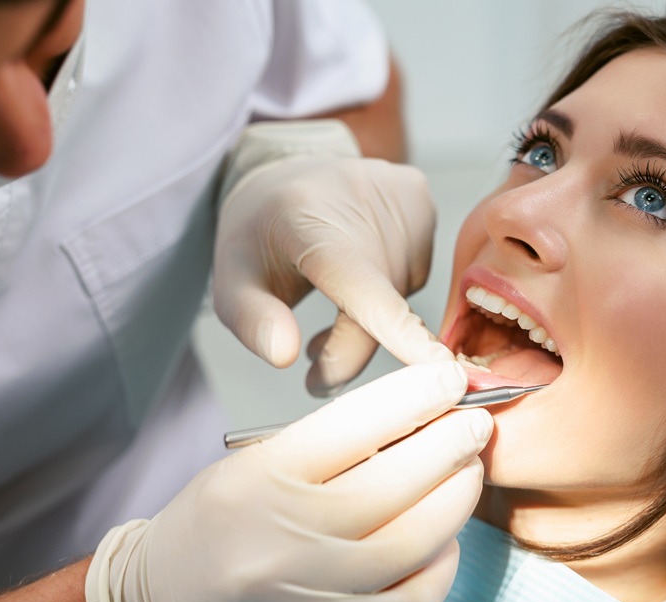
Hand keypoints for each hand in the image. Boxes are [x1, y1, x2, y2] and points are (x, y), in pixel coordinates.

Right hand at [85, 361, 490, 601]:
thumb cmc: (213, 526)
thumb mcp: (252, 463)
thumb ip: (329, 444)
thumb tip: (417, 420)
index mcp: (262, 476)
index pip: (357, 422)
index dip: (417, 394)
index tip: (449, 378)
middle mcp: (287, 534)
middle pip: (397, 480)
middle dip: (453, 442)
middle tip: (476, 424)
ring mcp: (312, 591)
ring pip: (415, 538)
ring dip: (458, 497)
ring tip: (469, 472)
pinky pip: (414, 598)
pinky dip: (443, 562)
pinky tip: (444, 537)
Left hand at [213, 120, 452, 395]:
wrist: (287, 172)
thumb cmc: (259, 233)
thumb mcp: (231, 281)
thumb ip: (252, 322)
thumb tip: (285, 355)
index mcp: (305, 218)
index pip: (358, 283)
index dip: (395, 328)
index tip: (434, 365)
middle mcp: (360, 196)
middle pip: (379, 307)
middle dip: (350, 350)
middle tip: (315, 363)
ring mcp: (398, 195)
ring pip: (402, 298)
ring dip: (371, 322)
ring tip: (333, 302)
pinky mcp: (422, 198)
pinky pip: (417, 276)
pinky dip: (391, 292)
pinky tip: (362, 271)